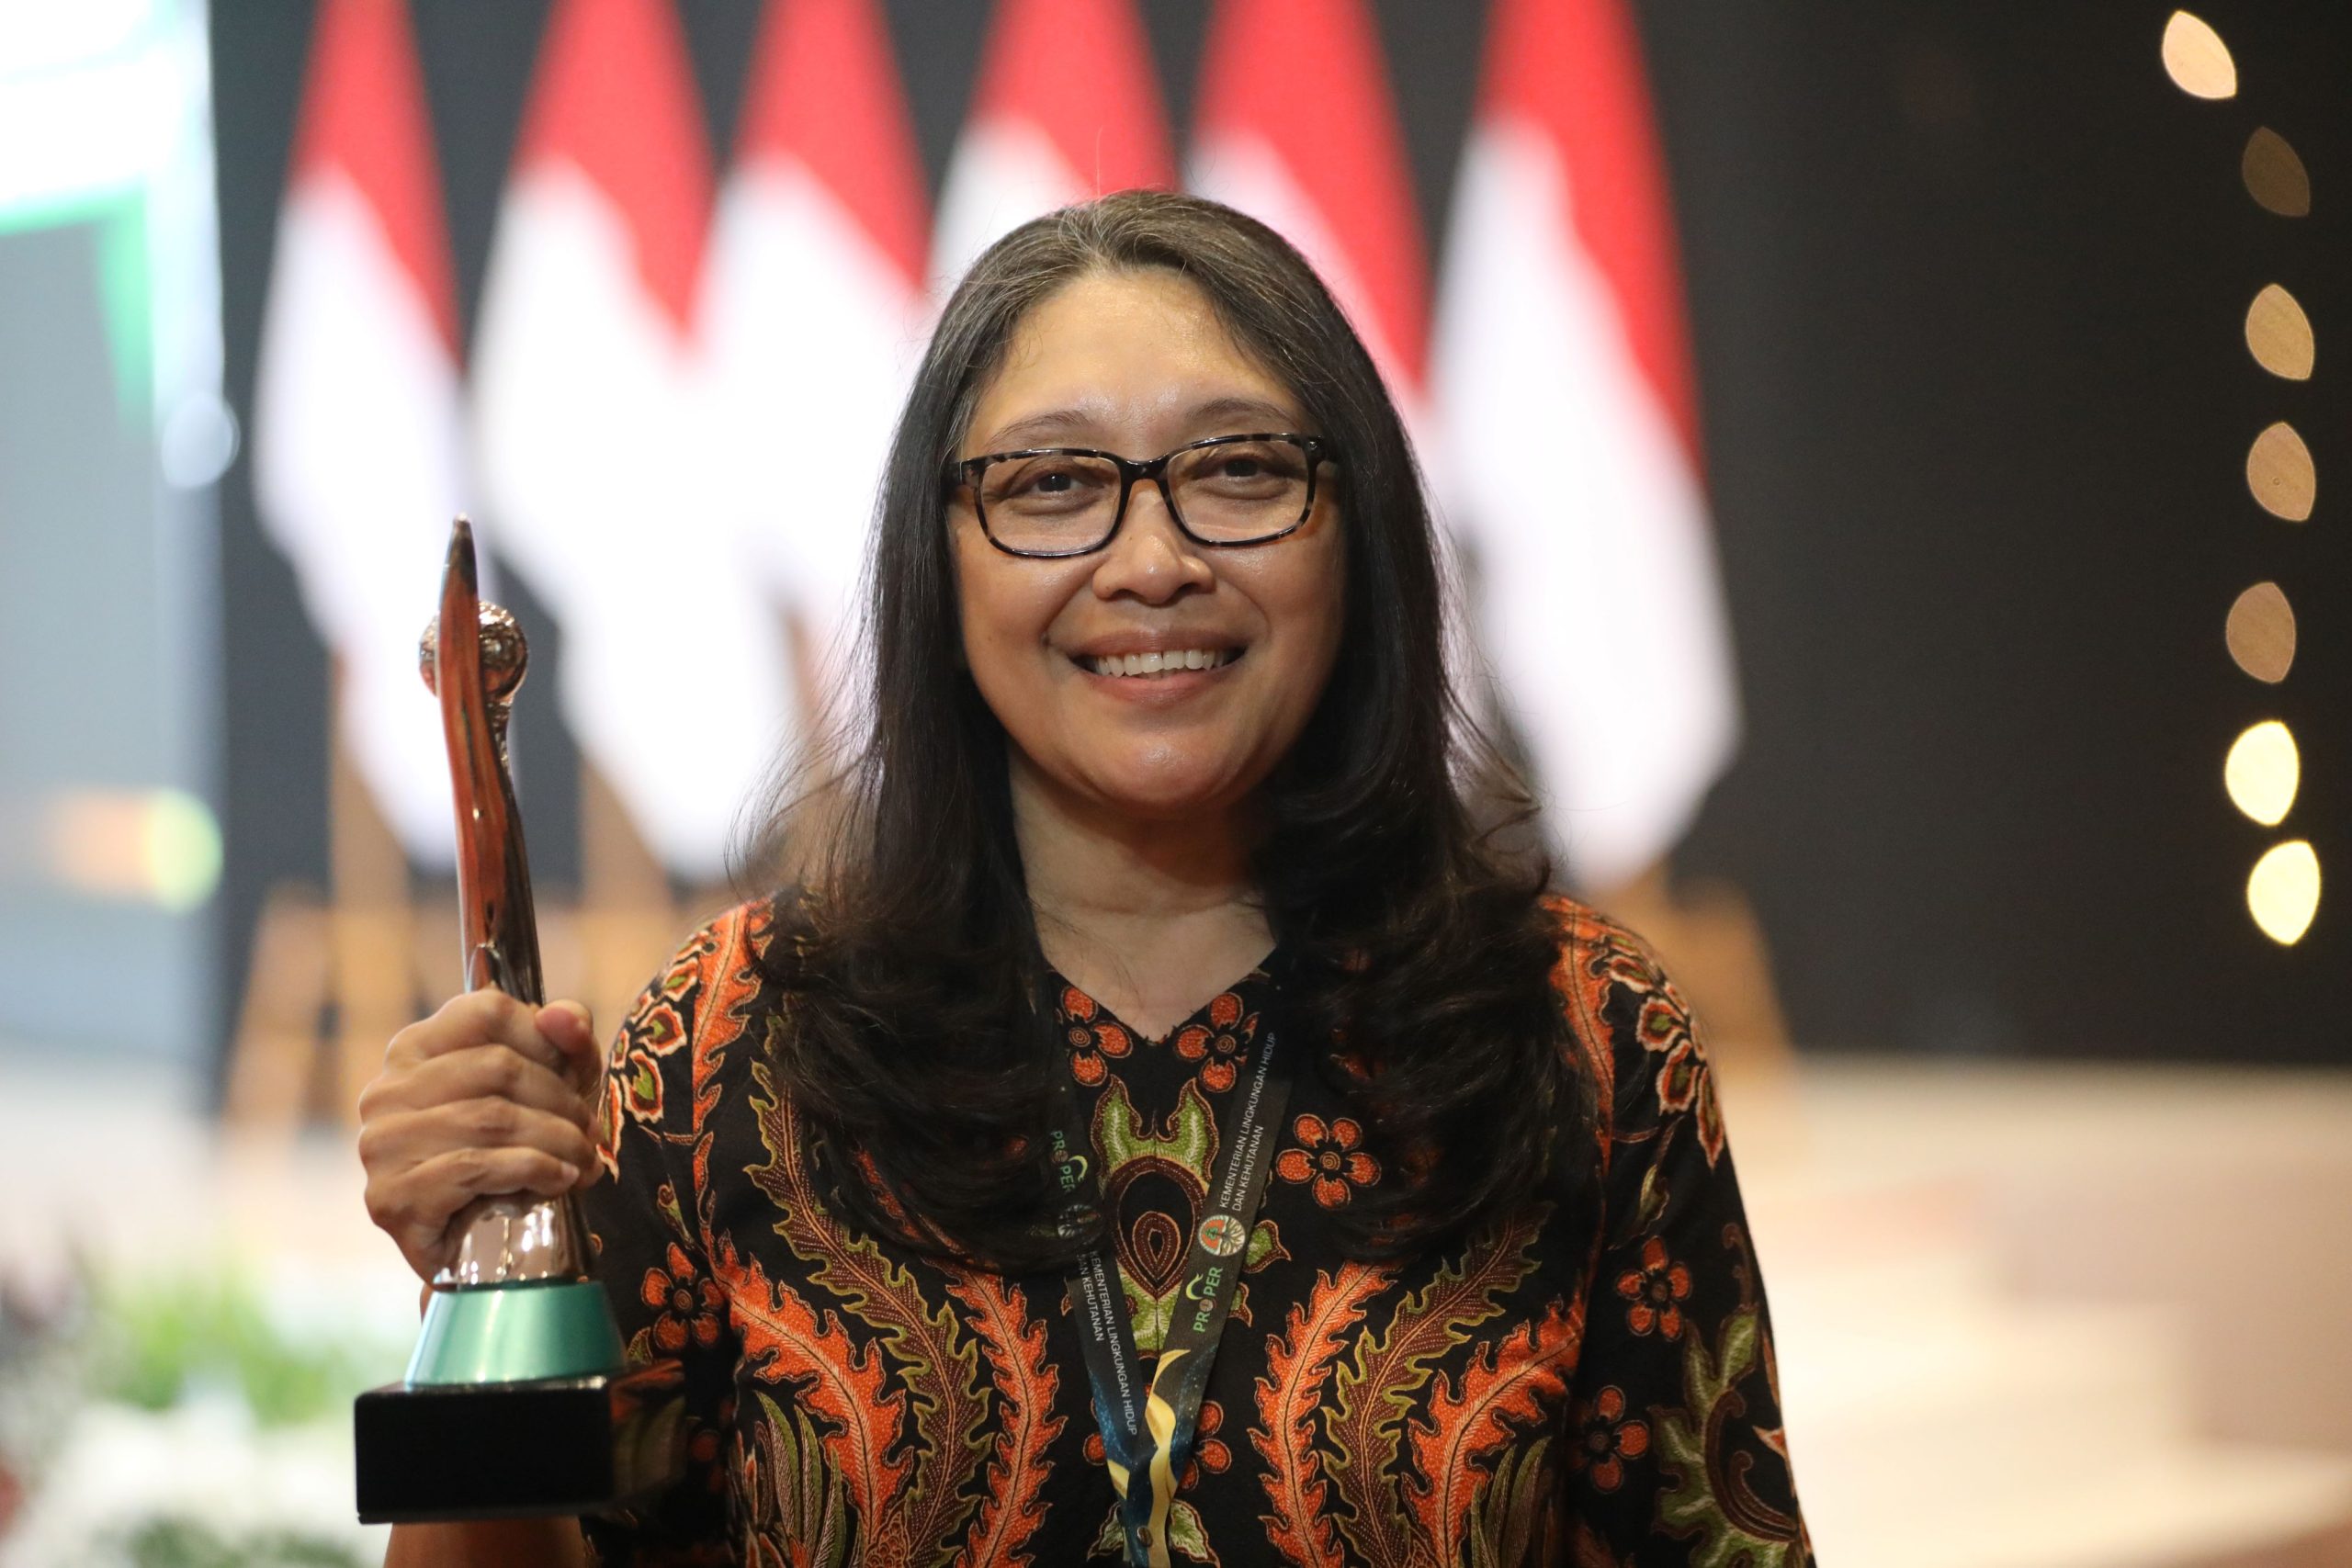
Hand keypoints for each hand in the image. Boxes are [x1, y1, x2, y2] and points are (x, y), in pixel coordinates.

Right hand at [358, 989, 604, 1283]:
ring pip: (491, 1118)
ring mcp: (381, 1145)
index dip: (547, 1040)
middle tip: (592, 1133)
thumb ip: (565, 1040)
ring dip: (557, 1141)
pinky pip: (475, 1167)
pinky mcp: (391, 1198)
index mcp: (415, 1048)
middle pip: (497, 1066)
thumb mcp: (553, 1085)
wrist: (483, 1245)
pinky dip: (533, 1171)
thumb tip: (565, 1015)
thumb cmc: (515, 1152)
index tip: (576, 1077)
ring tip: (584, 1161)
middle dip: (561, 1101)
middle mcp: (386, 1091)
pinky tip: (559, 1181)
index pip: (488, 1011)